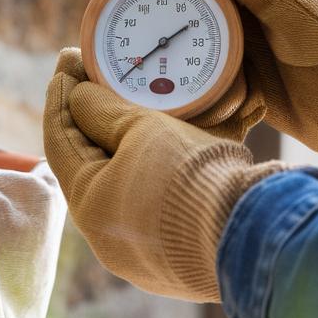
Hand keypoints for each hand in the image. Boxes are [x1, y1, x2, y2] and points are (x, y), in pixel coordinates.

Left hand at [43, 49, 283, 301]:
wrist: (257, 235)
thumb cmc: (191, 178)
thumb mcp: (142, 128)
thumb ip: (102, 109)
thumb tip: (77, 96)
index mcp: (89, 205)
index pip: (59, 140)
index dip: (61, 95)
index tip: (68, 62)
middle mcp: (110, 236)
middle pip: (95, 162)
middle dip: (99, 118)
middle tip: (102, 79)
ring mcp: (147, 251)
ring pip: (133, 182)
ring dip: (138, 142)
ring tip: (149, 105)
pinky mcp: (183, 255)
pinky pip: (166, 201)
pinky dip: (169, 167)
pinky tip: (188, 138)